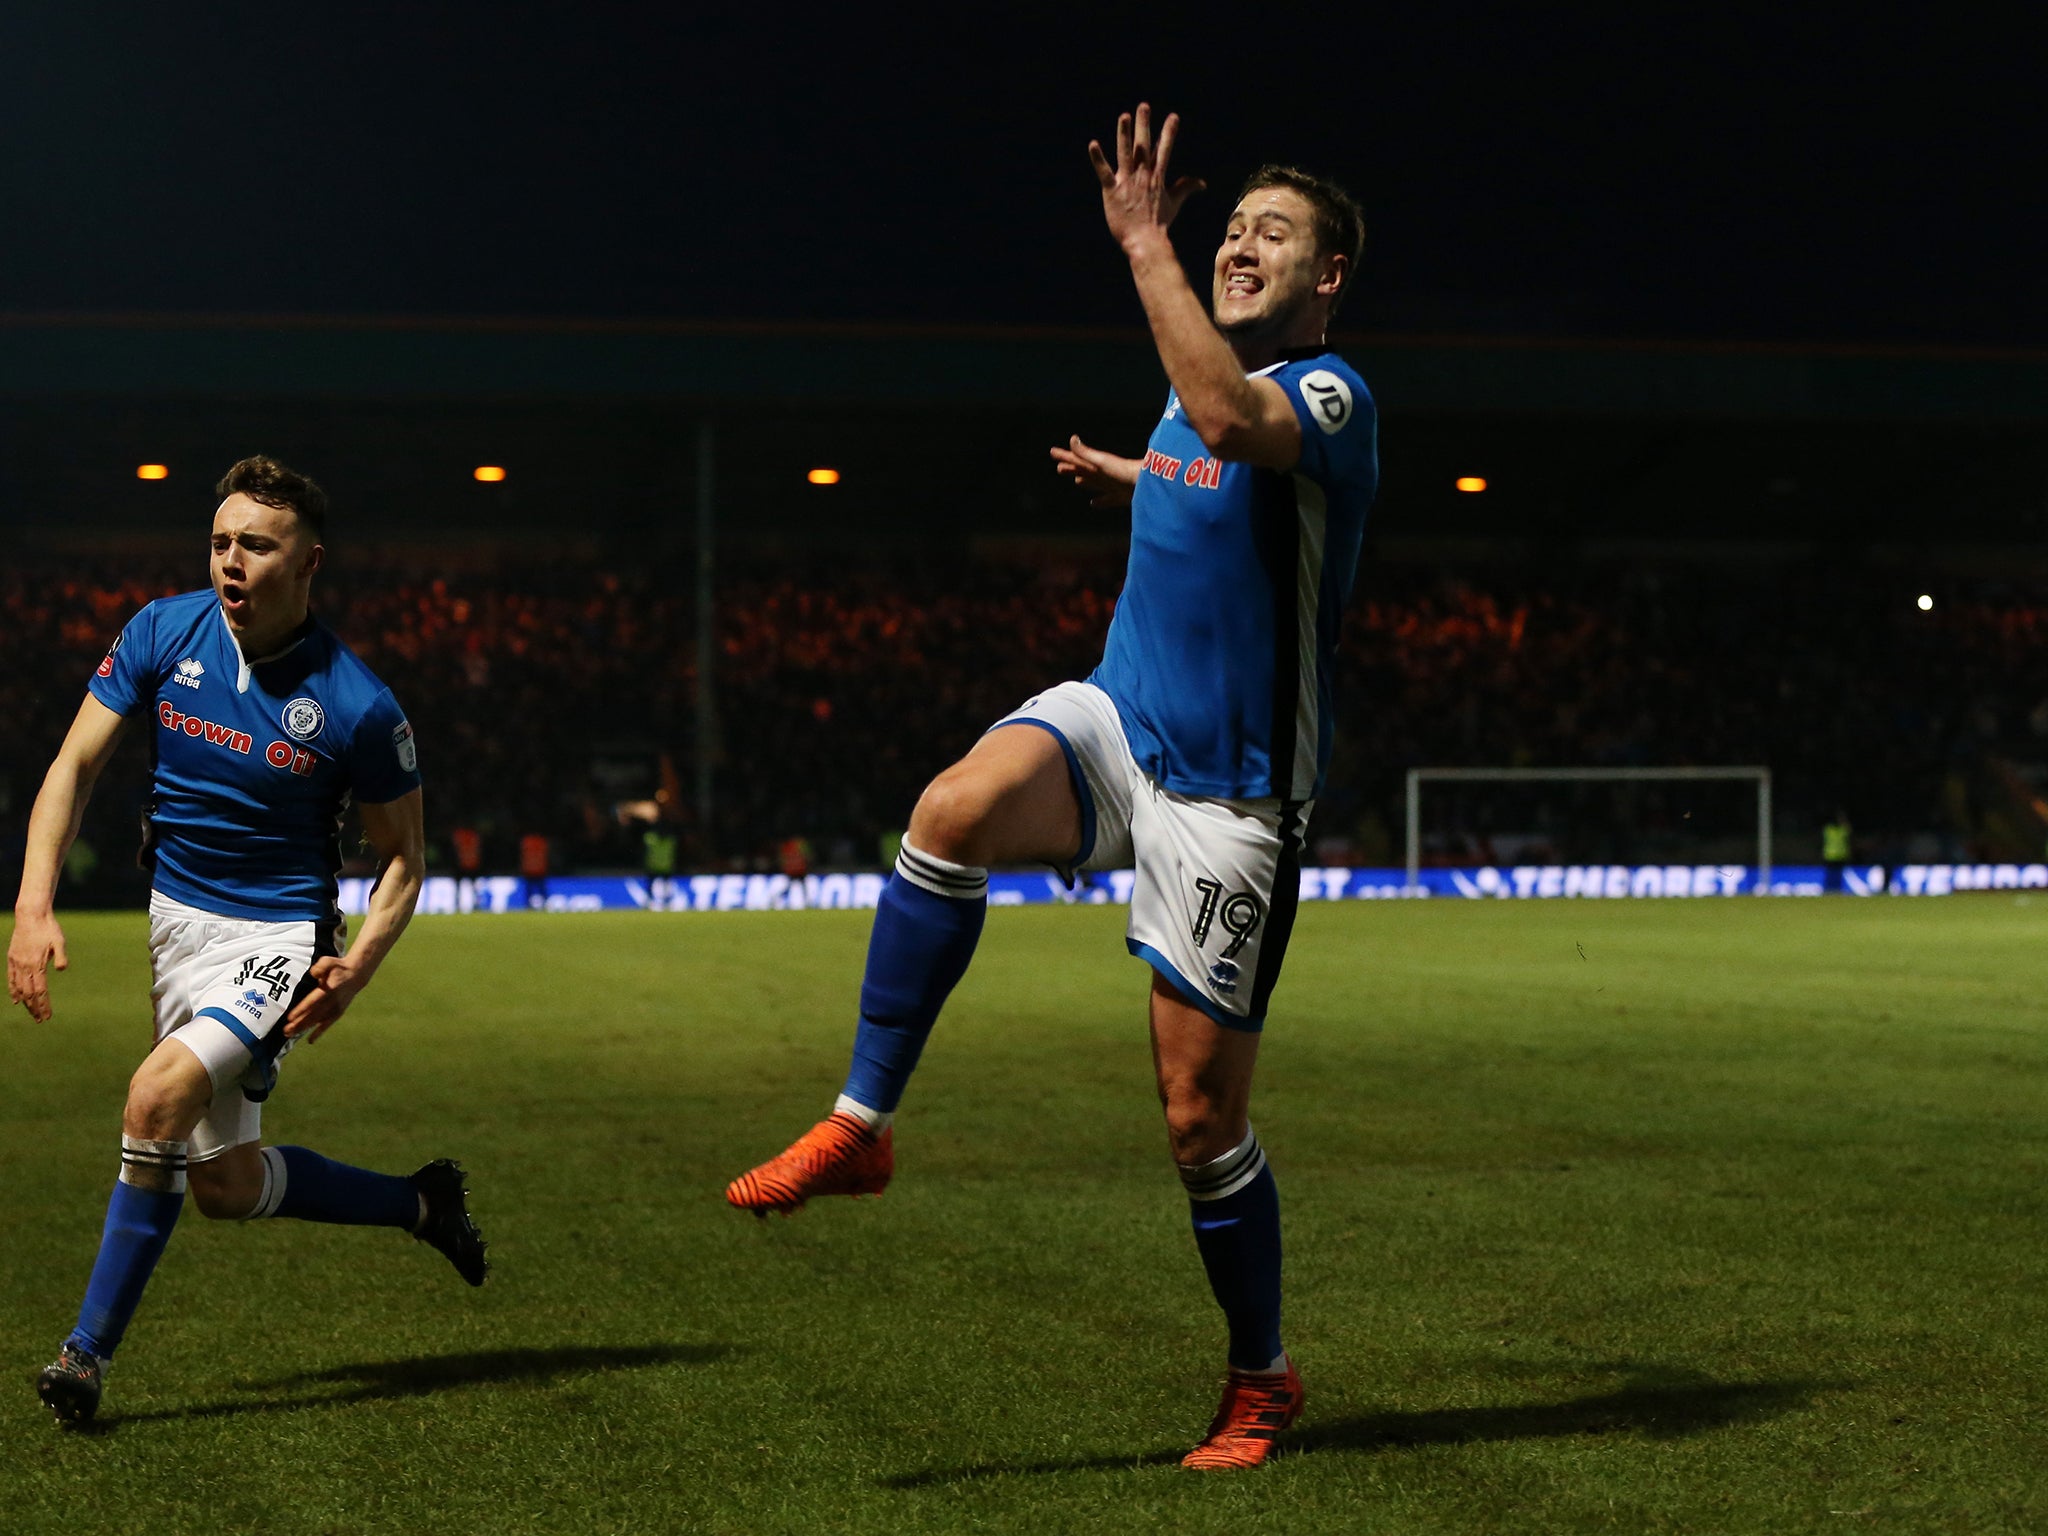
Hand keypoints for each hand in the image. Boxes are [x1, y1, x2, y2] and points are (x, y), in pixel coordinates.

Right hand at [7, 910, 67, 1021]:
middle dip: (35, 1008)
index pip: (41, 991)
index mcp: (37, 964)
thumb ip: (61, 956)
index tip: (47, 1016)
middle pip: (29, 993)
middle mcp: (25, 966)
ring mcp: (16, 963)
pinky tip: (16, 1000)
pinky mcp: (12, 959)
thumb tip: (62, 970)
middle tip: (41, 1020)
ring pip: (19, 988)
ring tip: (32, 1013)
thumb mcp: (60, 941)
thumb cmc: (49, 928)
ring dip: (26, 1002)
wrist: (31, 916)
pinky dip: (13, 991)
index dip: (44, 1005)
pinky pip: (11, 979)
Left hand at [283, 954, 367, 1042]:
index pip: (313, 1001)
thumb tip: (313, 973)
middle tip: (285, 1031)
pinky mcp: (338, 1012)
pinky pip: (327, 1024)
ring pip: (318, 1021)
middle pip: (313, 1014)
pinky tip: (310, 1041)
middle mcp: (333, 1001)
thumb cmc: (338, 967)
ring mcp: (336, 1008)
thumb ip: (321, 966)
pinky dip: (319, 1032)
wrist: (356, 975)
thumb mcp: (329, 961)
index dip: (302, 1009)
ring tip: (290, 1034)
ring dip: (304, 1028)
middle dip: (299, 1023)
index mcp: (329, 989)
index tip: (290, 1017)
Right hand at [1049, 435, 1139, 507]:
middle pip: (1084, 470)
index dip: (1065, 456)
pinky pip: (1108, 499)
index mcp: (1097, 465)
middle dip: (1072, 468)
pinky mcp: (1122, 497)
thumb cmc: (1123, 472)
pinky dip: (1100, 501)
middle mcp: (1105, 474)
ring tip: (1077, 481)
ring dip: (1085, 481)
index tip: (1053, 452)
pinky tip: (1094, 504)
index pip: (1077, 459)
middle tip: (1060, 467)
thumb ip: (1086, 453)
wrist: (1148, 483)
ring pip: (1095, 483)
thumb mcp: (1101, 461)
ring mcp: (1114, 485)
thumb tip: (1072, 438)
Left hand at [1088, 103, 1204, 254]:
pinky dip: (1098, 159)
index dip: (1168, 132)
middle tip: (1144, 105)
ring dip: (1125, 134)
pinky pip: (1104, 172)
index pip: (1164, 150)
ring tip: (1124, 116)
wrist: (1145, 242)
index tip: (1173, 117)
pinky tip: (1093, 144)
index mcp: (1157, 177)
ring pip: (1125, 153)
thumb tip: (1202, 183)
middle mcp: (1143, 176)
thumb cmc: (1159, 225)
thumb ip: (1186, 188)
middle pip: (1144, 145)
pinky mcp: (1111, 191)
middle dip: (1145, 124)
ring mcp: (1127, 182)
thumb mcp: (1174, 204)